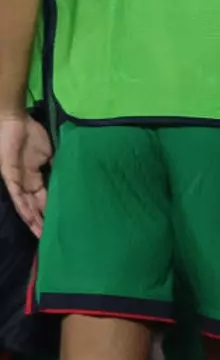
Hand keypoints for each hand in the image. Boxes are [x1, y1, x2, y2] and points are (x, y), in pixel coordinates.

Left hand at [0, 112, 49, 236]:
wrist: (14, 121)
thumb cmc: (31, 134)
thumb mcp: (50, 153)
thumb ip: (56, 166)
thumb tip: (69, 178)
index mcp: (35, 178)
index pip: (44, 199)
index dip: (50, 211)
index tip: (60, 223)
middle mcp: (25, 183)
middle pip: (34, 207)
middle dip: (41, 222)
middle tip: (50, 238)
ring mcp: (17, 181)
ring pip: (25, 206)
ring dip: (33, 220)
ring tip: (42, 234)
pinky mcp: (9, 177)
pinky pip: (17, 196)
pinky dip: (23, 208)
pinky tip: (30, 219)